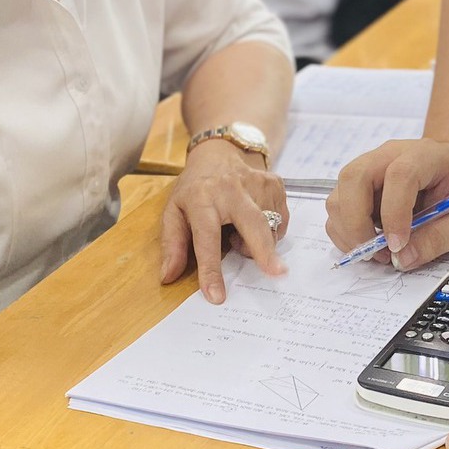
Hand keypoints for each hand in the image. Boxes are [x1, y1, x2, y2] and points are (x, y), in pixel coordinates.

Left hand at [160, 139, 288, 303]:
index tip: (216, 296)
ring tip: (240, 233)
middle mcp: (231, 188)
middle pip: (253, 223)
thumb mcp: (174, 212)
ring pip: (269, 226)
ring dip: (259, 243)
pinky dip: (270, 230)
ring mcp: (256, 183)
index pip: (206, 238)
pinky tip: (255, 221)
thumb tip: (168, 277)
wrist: (218, 152)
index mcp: (201, 198)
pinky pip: (280, 219)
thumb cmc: (194, 189)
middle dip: (264, 249)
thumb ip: (172, 245)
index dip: (211, 269)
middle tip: (277, 273)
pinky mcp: (275, 183)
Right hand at [324, 137, 448, 270]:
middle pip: (355, 177)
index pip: (400, 175)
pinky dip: (345, 232)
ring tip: (378, 252)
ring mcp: (369, 167)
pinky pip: (338, 208)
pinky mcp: (357, 185)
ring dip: (349, 231)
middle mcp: (389, 155)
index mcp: (426, 155)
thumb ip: (439, 239)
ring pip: (338, 194)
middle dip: (357, 223)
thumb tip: (402, 259)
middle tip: (377, 253)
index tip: (398, 245)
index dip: (395, 212)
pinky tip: (371, 243)